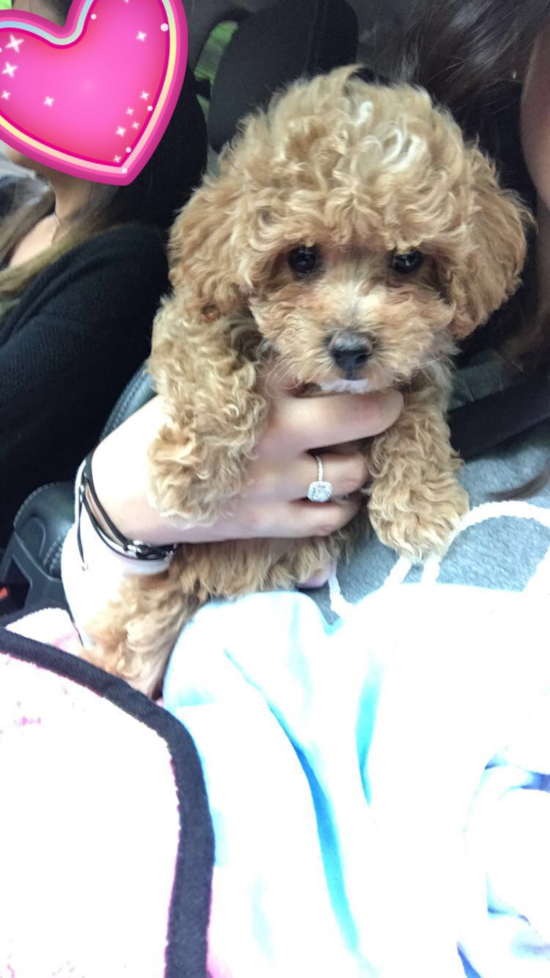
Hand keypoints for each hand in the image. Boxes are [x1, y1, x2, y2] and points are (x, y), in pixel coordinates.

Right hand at [91, 383, 402, 546]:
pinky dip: (342, 505)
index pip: (316, 363)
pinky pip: (330, 517)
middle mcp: (273, 435)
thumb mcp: (203, 390)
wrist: (128, 495)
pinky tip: (336, 494)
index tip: (367, 359)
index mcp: (253, 392)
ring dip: (360, 461)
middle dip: (383, 405)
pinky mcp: (270, 522)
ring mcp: (275, 484)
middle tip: (389, 401)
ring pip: (351, 471)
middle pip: (356, 415)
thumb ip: (255, 379)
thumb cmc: (164, 432)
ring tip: (355, 452)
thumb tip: (310, 366)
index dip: (348, 360)